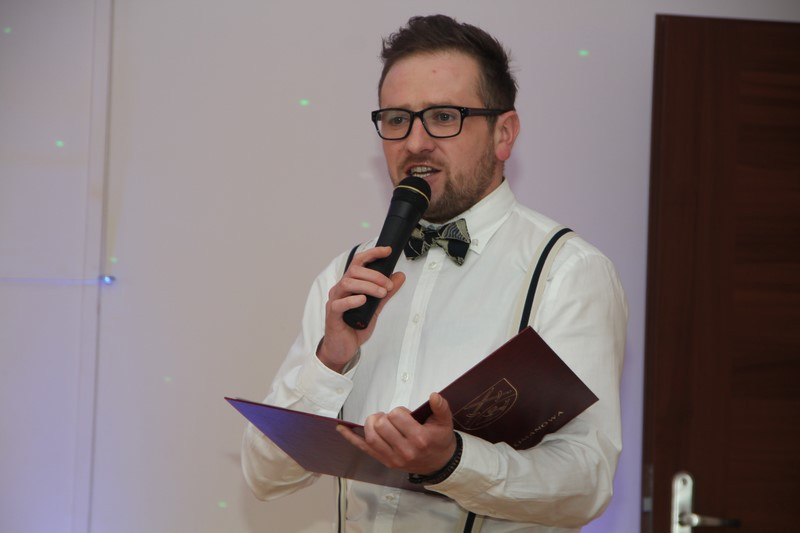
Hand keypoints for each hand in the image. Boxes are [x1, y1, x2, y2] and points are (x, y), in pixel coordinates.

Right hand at [317, 246, 404, 371]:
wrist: (343, 348)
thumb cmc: (355, 326)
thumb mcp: (376, 308)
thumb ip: (386, 293)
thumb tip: (399, 276)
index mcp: (350, 284)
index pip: (358, 262)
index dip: (372, 254)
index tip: (387, 251)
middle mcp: (340, 289)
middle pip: (354, 271)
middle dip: (375, 275)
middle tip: (389, 286)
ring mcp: (335, 301)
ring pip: (347, 283)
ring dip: (368, 286)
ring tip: (382, 294)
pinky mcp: (332, 315)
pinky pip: (339, 304)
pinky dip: (352, 300)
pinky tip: (363, 300)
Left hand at [337, 393, 456, 474]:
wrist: (440, 463)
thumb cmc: (440, 440)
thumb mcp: (445, 422)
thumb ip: (440, 407)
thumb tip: (434, 395)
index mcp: (419, 438)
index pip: (397, 416)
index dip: (399, 411)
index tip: (406, 415)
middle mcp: (405, 450)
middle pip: (382, 425)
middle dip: (385, 416)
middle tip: (392, 418)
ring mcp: (393, 458)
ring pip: (371, 437)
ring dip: (371, 423)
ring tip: (379, 421)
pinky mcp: (385, 461)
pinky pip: (364, 448)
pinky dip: (351, 438)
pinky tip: (341, 428)